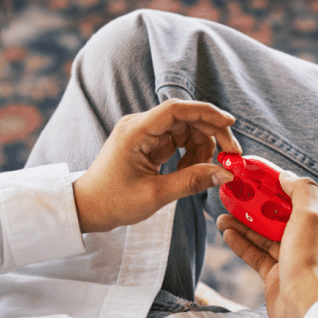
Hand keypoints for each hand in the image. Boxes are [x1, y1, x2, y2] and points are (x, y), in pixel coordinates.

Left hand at [73, 99, 240, 232]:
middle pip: (185, 118)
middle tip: (231, 156)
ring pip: (184, 129)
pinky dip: (189, 153)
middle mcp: (139, 125)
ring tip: (201, 172)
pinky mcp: (146, 143)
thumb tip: (225, 174)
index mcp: (136, 131)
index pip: (176, 109)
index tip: (230, 124)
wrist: (87, 208)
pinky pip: (176, 140)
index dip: (206, 113)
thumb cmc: (113, 201)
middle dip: (210, 134)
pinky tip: (188, 171)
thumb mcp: (155, 195)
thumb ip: (192, 181)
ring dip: (200, 147)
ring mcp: (143, 133)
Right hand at [218, 172, 317, 317]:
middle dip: (253, 206)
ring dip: (242, 225)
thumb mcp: (310, 215)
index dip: (272, 185)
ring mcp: (289, 259)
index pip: (293, 197)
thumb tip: (286, 175)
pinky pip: (255, 255)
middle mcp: (305, 240)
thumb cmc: (309, 260)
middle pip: (274, 216)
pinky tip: (226, 234)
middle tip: (232, 196)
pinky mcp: (274, 275)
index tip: (252, 175)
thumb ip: (300, 190)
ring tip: (221, 216)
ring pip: (262, 236)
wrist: (304, 306)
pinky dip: (241, 244)